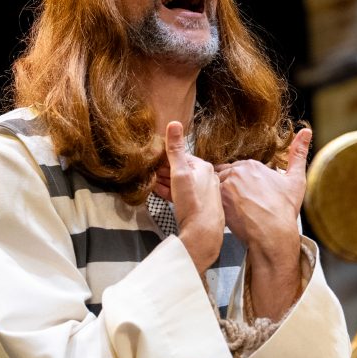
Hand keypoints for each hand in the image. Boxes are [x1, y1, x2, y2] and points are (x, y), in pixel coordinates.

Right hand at [162, 121, 224, 273]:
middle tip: (148, 171)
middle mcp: (208, 179)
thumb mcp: (180, 172)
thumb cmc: (192, 201)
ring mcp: (204, 194)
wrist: (202, 234)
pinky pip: (182, 196)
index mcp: (205, 168)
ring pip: (181, 184)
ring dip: (166, 182)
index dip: (165, 158)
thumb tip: (174, 123)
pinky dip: (170, 193)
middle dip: (165, 171)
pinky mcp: (199, 208)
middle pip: (182, 171)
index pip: (182, 157)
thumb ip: (175, 150)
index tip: (152, 160)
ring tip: (151, 181)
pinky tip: (160, 193)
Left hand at [216, 128, 310, 317]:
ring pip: (217, 187)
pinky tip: (228, 214)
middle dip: (231, 188)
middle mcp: (238, 171)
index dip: (242, 184)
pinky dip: (217, 205)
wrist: (274, 233)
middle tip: (239, 204)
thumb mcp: (296, 180)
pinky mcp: (219, 200)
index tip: (247, 196)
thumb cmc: (284, 211)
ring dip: (223, 196)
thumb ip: (299, 153)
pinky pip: (212, 198)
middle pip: (226, 177)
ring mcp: (227, 185)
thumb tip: (307, 131)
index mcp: (253, 165)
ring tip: (233, 210)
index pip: (239, 170)